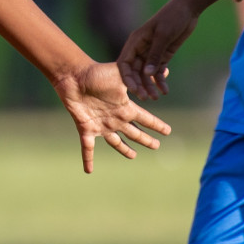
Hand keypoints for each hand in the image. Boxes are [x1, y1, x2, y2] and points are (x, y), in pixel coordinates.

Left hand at [54, 62, 170, 173]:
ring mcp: (101, 125)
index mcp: (125, 107)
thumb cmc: (97, 73)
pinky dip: (88, 159)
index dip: (156, 126)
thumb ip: (136, 80)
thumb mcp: (121, 74)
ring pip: (115, 142)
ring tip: (133, 156)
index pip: (145, 119)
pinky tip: (88, 171)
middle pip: (134, 133)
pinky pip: (88, 147)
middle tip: (156, 146)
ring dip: (124, 150)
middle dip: (145, 140)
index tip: (168, 131)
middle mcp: (115, 118)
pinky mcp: (86, 128)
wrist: (75, 76)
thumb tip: (155, 77)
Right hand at [117, 0, 195, 99]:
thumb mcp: (163, 35)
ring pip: (147, 74)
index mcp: (135, 42)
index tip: (133, 89)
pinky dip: (160, 81)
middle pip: (135, 71)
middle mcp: (141, 49)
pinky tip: (165, 90)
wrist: (188, 9)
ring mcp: (151, 53)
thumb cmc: (172, 17)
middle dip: (140, 85)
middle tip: (146, 98)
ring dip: (150, 85)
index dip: (127, 77)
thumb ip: (155, 55)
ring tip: (157, 97)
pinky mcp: (163, 56)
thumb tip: (147, 74)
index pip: (125, 63)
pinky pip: (158, 71)